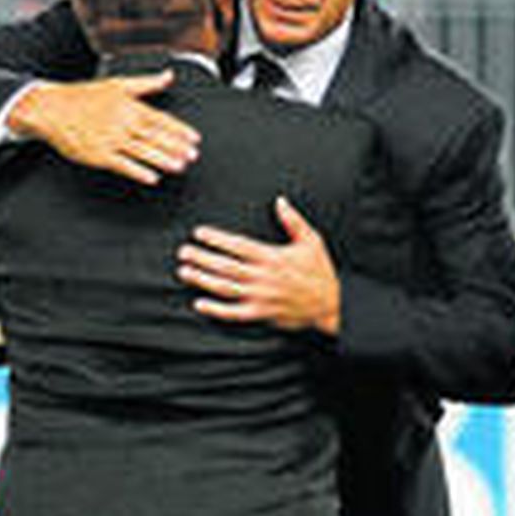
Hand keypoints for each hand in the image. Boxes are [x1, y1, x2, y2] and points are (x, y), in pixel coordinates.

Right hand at [10, 74, 199, 184]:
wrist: (52, 108)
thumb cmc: (84, 97)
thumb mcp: (117, 84)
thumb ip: (147, 83)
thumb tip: (169, 76)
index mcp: (128, 105)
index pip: (160, 119)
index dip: (179, 130)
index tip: (194, 138)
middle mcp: (121, 122)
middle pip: (154, 136)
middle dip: (175, 147)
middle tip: (193, 155)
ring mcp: (110, 139)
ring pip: (142, 151)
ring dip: (162, 160)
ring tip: (179, 166)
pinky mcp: (99, 155)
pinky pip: (122, 165)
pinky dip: (138, 171)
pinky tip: (152, 177)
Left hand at [178, 196, 341, 335]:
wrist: (331, 304)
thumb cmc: (320, 271)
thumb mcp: (312, 240)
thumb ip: (293, 221)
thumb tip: (280, 201)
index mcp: (272, 256)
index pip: (238, 245)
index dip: (216, 239)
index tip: (199, 233)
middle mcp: (263, 277)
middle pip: (226, 266)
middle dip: (202, 258)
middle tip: (183, 252)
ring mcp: (260, 297)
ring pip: (225, 288)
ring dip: (202, 280)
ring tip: (184, 272)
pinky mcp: (261, 314)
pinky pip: (234, 313)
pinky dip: (216, 310)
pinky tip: (199, 303)